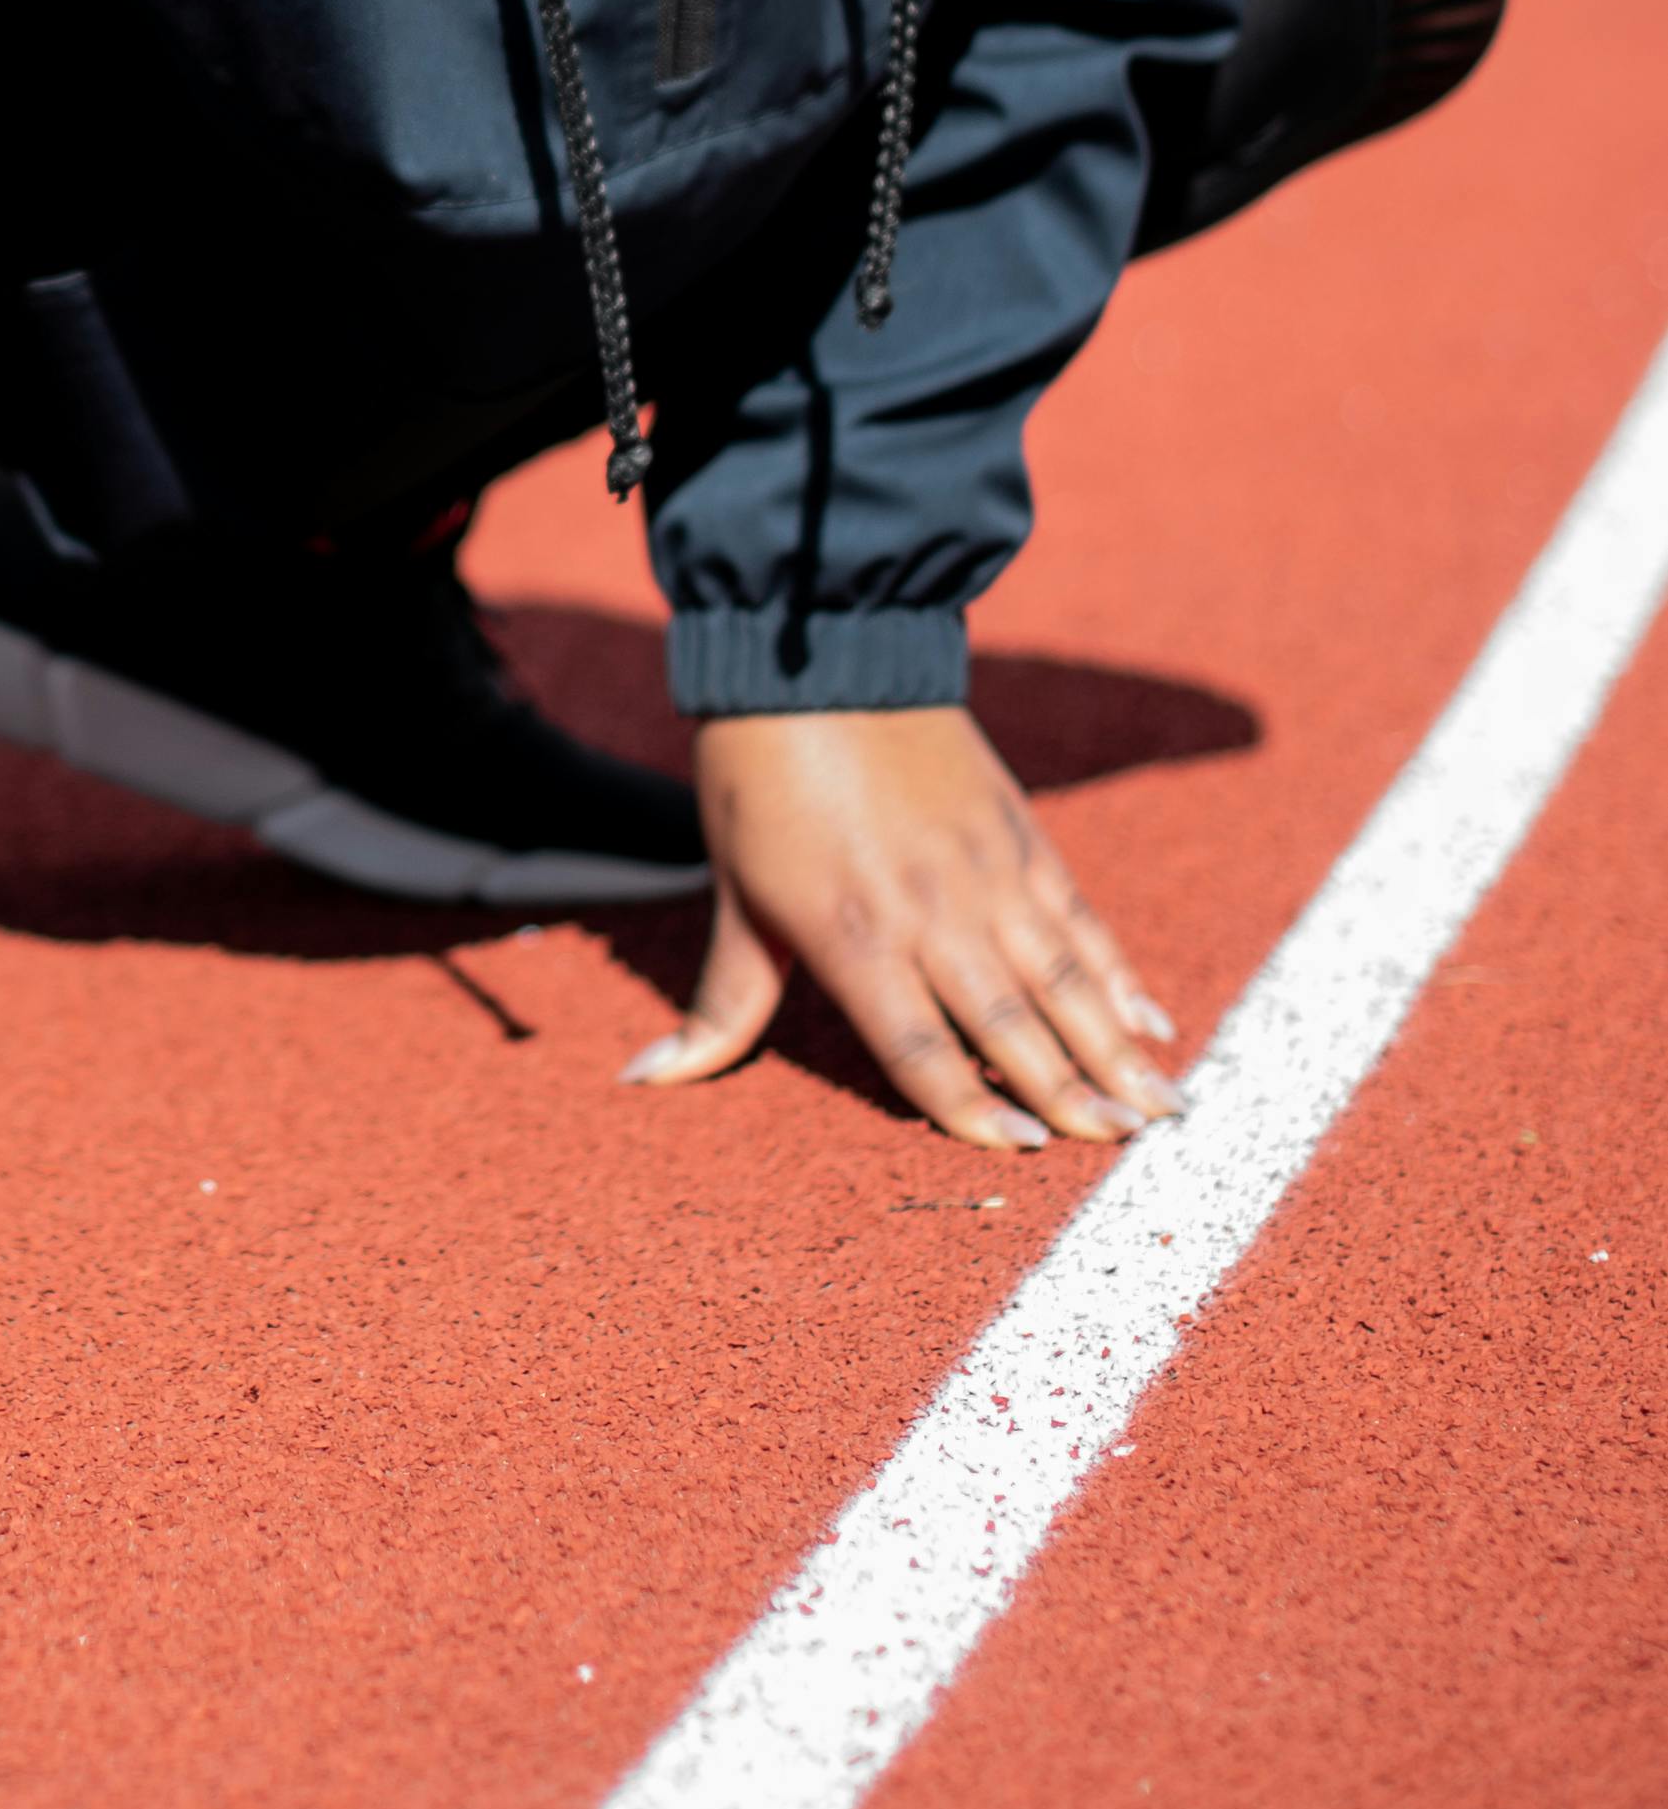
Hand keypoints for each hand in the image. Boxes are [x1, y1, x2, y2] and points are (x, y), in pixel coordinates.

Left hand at [623, 704, 1181, 1148]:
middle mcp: (931, 913)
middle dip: (1070, 1094)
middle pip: (1010, 1024)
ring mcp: (986, 872)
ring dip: (1115, 1049)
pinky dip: (1119, 972)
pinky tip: (1152, 1020)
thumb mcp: (734, 897)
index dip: (969, 1107)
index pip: (919, 1047)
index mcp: (853, 936)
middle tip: (1123, 1148)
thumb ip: (722, 1003)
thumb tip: (648, 1076)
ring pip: (1064, 978)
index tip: (1024, 1152)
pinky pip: (1080, 919)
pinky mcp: (1020, 835)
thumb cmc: (758, 780)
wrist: (820, 655)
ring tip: (1161, 1108)